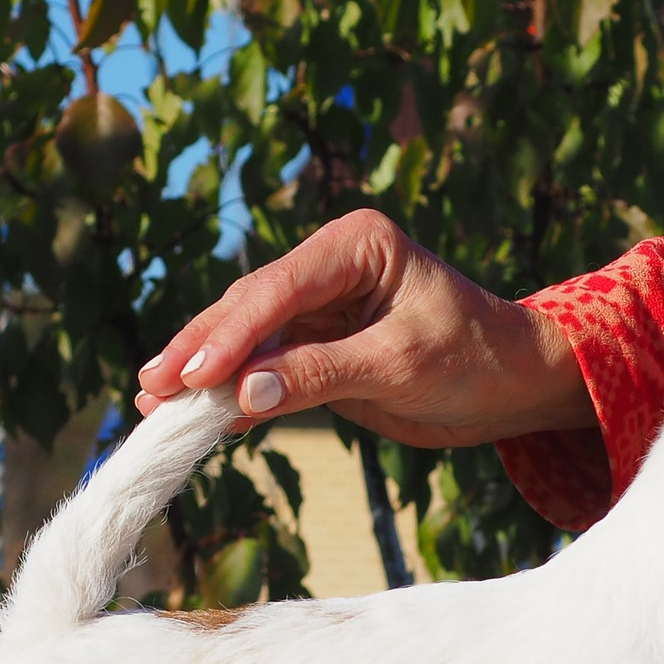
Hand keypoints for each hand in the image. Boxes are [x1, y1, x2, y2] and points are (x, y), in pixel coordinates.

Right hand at [133, 209, 596, 443]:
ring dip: (203, 375)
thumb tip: (241, 394)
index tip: (193, 375)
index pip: (279, 288)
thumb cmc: (474, 358)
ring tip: (153, 407)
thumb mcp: (400, 365)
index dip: (231, 334)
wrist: (512, 384)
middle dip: (200, 351)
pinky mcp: (316, 347)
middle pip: (249, 308)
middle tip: (151, 390)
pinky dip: (232, 394)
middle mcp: (328, 266)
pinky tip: (196, 419)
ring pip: (246, 339)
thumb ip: (320, 375)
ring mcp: (318, 308)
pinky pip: (263, 368)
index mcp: (356, 244)